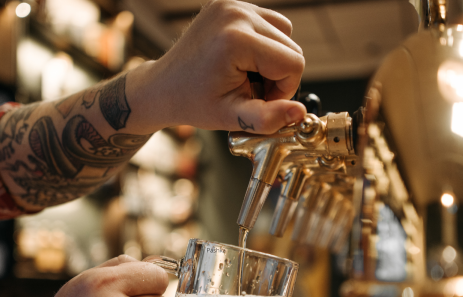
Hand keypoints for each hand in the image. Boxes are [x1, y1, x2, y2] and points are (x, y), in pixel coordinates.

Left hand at [130, 0, 305, 133]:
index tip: (260, 100)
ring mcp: (232, 4)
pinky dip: (264, 44)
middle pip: (291, 47)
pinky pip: (268, 23)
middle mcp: (236, 13)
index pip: (293, 63)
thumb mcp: (231, 118)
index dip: (284, 89)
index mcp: (236, 39)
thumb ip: (267, 118)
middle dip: (279, 75)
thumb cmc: (192, 102)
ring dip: (273, 59)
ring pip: (284, 33)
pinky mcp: (230, 4)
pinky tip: (244, 61)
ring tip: (248, 76)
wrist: (163, 86)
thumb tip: (299, 113)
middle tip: (252, 90)